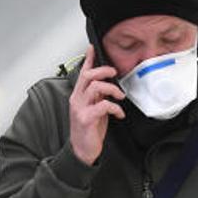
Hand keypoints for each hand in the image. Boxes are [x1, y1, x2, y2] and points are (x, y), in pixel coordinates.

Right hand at [69, 45, 125, 164]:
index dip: (88, 59)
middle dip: (103, 71)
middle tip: (115, 74)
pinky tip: (119, 114)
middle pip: (87, 76)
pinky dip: (114, 107)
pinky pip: (102, 106)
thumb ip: (99, 97)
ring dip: (112, 89)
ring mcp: (80, 109)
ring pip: (95, 87)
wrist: (82, 150)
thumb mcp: (95, 109)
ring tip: (120, 96)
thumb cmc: (89, 129)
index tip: (93, 47)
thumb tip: (110, 86)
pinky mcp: (86, 119)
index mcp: (79, 95)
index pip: (82, 73)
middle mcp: (77, 99)